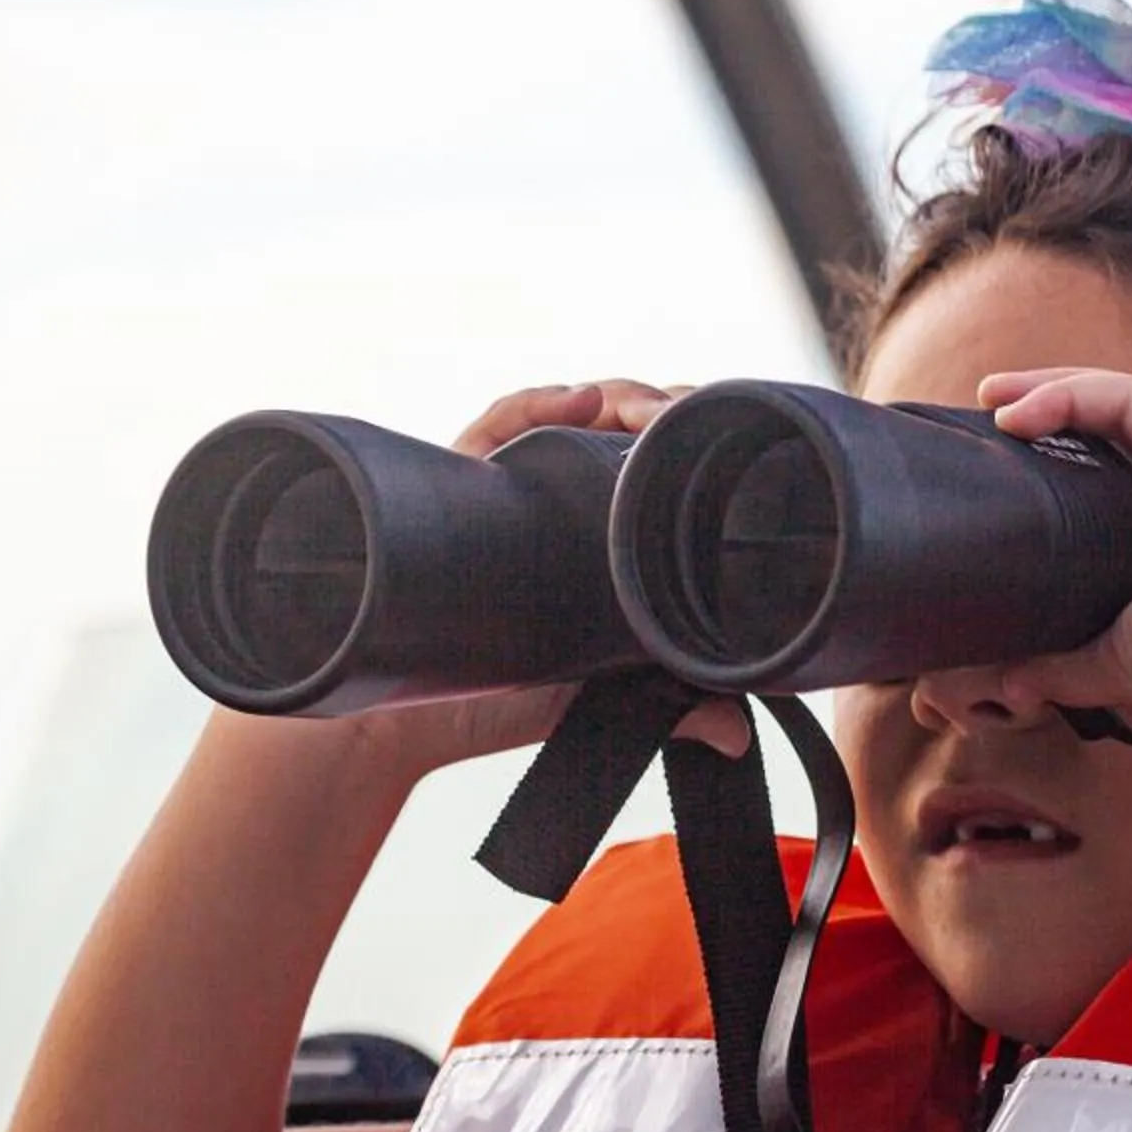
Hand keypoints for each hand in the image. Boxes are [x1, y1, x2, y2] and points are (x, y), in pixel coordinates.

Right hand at [220, 380, 745, 784]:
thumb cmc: (493, 706)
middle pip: (625, 427)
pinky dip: (540, 400)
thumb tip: (732, 736)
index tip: (732, 440)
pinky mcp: (462, 477)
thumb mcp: (598, 704)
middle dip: (664, 410)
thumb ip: (667, 708)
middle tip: (694, 419)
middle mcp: (565, 504)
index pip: (662, 472)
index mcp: (608, 543)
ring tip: (649, 410)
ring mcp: (514, 484)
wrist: (399, 721)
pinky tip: (580, 398)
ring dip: (619, 395)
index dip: (696, 446)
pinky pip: (502, 421)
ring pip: (575, 410)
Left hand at [977, 366, 1131, 725]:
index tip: (1012, 503)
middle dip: (1053, 434)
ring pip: (1115, 407)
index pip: (1119, 513)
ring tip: (990, 401)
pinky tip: (1015, 410)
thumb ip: (1069, 669)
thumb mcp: (1125, 667)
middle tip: (993, 438)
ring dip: (1047, 396)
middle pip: (1114, 449)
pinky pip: (1122, 395)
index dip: (1066, 498)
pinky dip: (1066, 394)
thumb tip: (1010, 686)